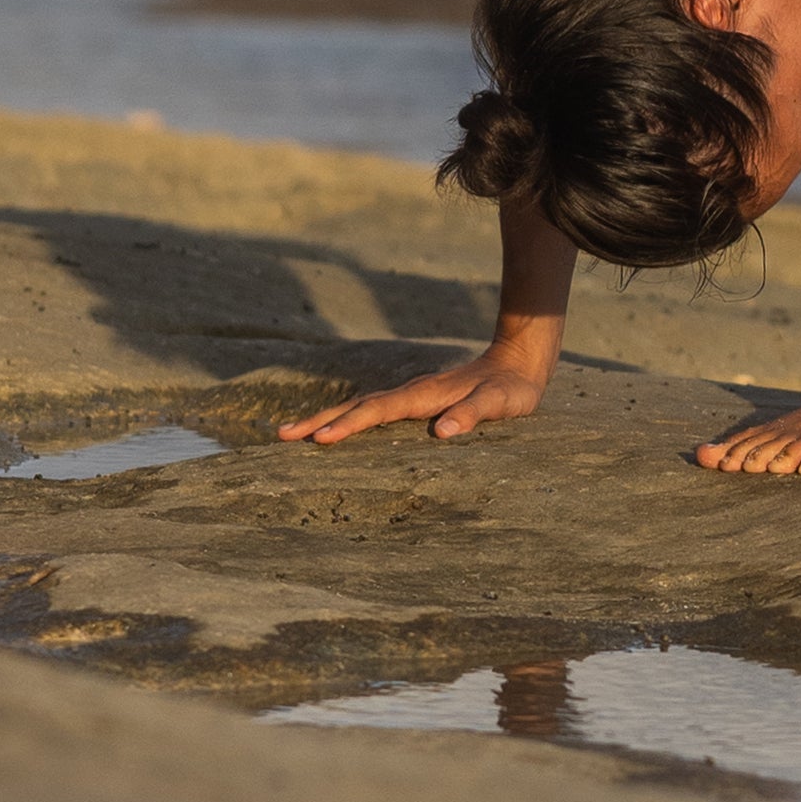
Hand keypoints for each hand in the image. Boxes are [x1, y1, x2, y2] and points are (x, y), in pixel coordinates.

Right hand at [277, 339, 555, 446]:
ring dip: (326, 419)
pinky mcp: (414, 402)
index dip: (348, 425)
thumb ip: (473, 414)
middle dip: (319, 421)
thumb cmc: (511, 389)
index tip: (319, 440)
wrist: (518, 361)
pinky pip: (372, 410)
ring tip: (292, 434)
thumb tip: (442, 432)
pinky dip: (347, 419)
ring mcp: (410, 396)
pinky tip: (336, 429)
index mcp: (423, 396)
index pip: (377, 412)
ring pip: (359, 406)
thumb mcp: (500, 404)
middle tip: (281, 436)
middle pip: (356, 407)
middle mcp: (410, 393)